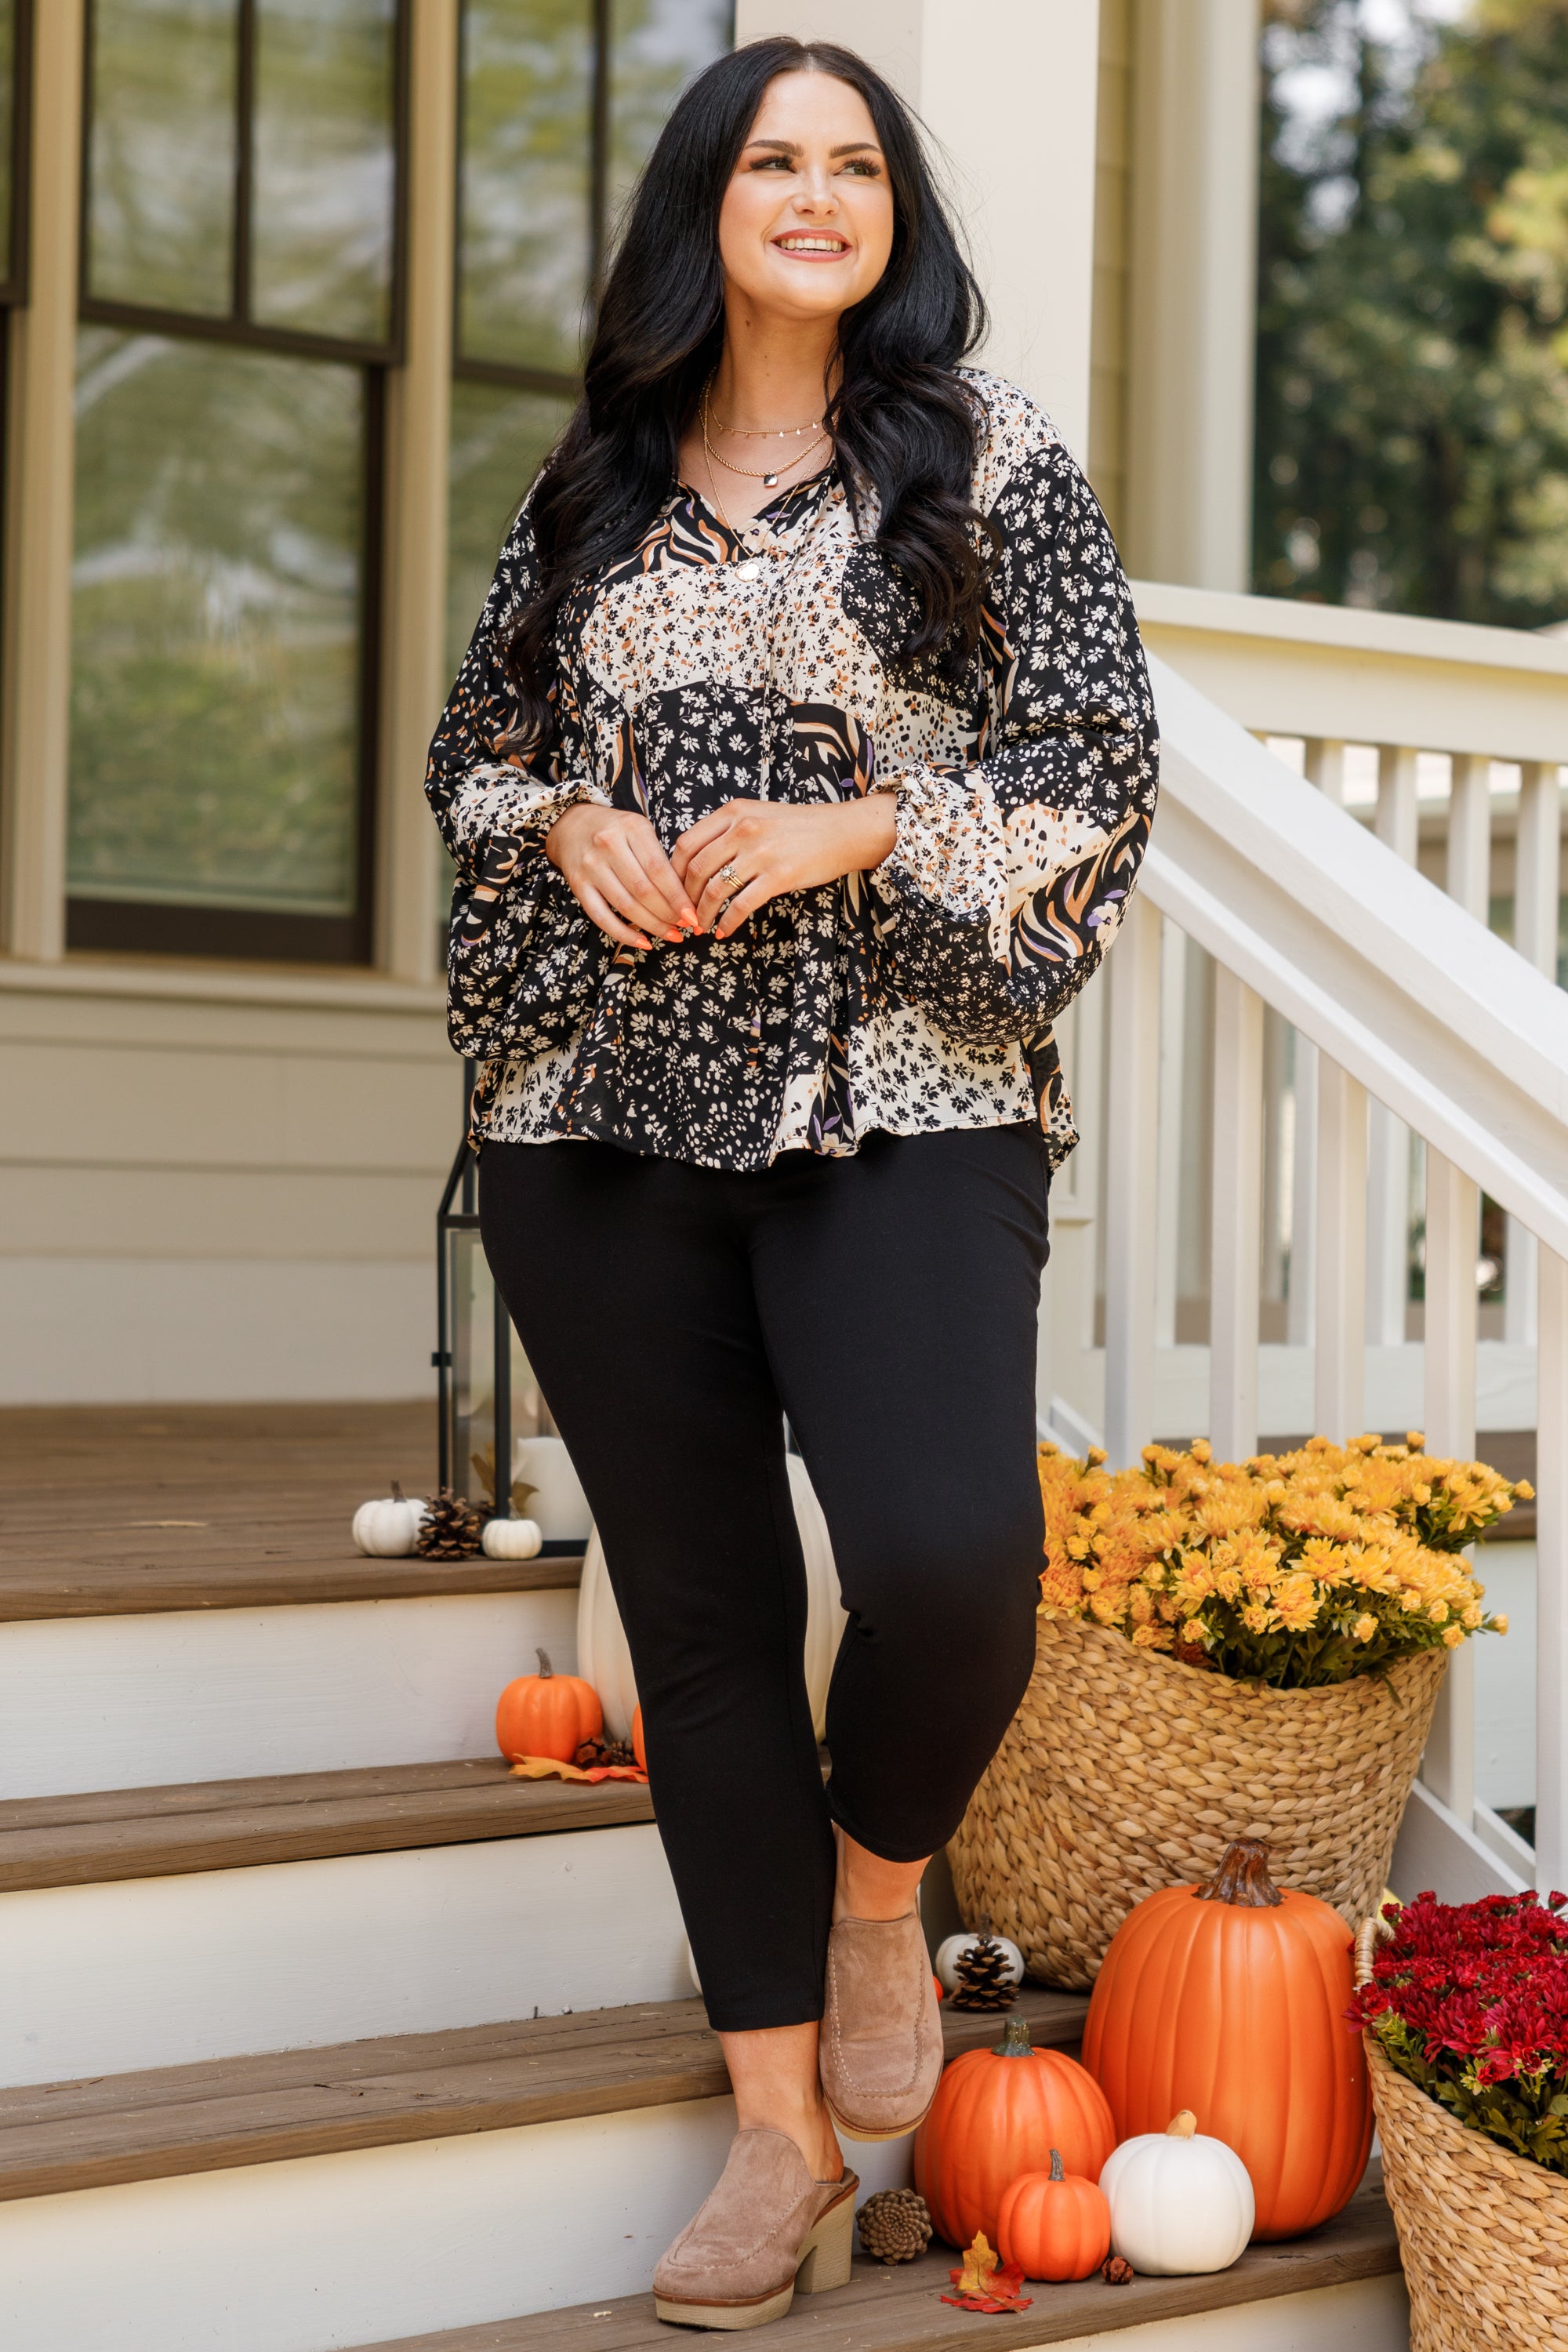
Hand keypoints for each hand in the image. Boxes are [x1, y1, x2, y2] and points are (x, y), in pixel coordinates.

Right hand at [544, 803, 698, 950]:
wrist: (572, 824)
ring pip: (626, 905)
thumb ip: (659, 857)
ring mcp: (591, 866)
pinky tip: (643, 942)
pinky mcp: (578, 885)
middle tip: (684, 926)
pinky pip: (602, 917)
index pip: (659, 870)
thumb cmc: (615, 830)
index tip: (692, 915)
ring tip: (671, 935)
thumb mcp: (640, 830)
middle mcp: (609, 845)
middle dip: (668, 914)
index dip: (678, 897)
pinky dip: (624, 934)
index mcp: (632, 828)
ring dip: (652, 926)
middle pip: (644, 890)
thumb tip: (685, 898)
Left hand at [672, 796, 898, 937]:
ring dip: (704, 913)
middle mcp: (744, 829)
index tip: (675, 890)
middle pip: (697, 869)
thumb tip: (698, 861)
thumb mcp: (759, 814)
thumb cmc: (800, 827)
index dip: (675, 872)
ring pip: (716, 889)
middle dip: (686, 898)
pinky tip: (725, 931)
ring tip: (702, 926)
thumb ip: (729, 830)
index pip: (687, 843)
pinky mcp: (779, 876)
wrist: (842, 831)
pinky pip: (742, 905)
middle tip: (686, 914)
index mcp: (734, 812)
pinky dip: (728, 922)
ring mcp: (761, 852)